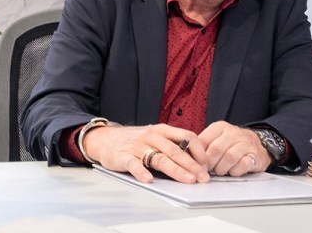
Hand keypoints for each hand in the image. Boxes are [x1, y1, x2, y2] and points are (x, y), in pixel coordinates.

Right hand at [82, 123, 209, 183]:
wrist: (105, 138)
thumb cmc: (134, 140)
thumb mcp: (155, 136)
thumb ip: (172, 144)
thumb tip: (195, 160)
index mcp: (162, 130)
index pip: (186, 137)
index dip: (199, 151)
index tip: (206, 165)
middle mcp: (152, 136)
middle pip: (175, 150)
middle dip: (192, 165)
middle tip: (203, 177)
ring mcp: (138, 146)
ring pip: (160, 158)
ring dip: (176, 170)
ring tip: (188, 180)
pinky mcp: (124, 156)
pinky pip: (135, 165)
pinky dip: (142, 173)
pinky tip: (150, 180)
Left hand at [198, 121, 268, 175]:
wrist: (256, 144)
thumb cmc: (231, 144)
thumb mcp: (216, 138)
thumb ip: (203, 146)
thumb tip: (187, 156)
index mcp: (220, 127)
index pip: (204, 140)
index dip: (198, 156)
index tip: (196, 164)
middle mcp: (233, 132)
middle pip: (216, 149)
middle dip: (209, 164)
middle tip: (207, 171)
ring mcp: (245, 143)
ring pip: (229, 157)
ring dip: (221, 168)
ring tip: (219, 171)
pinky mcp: (255, 155)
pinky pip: (243, 165)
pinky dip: (235, 171)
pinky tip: (232, 171)